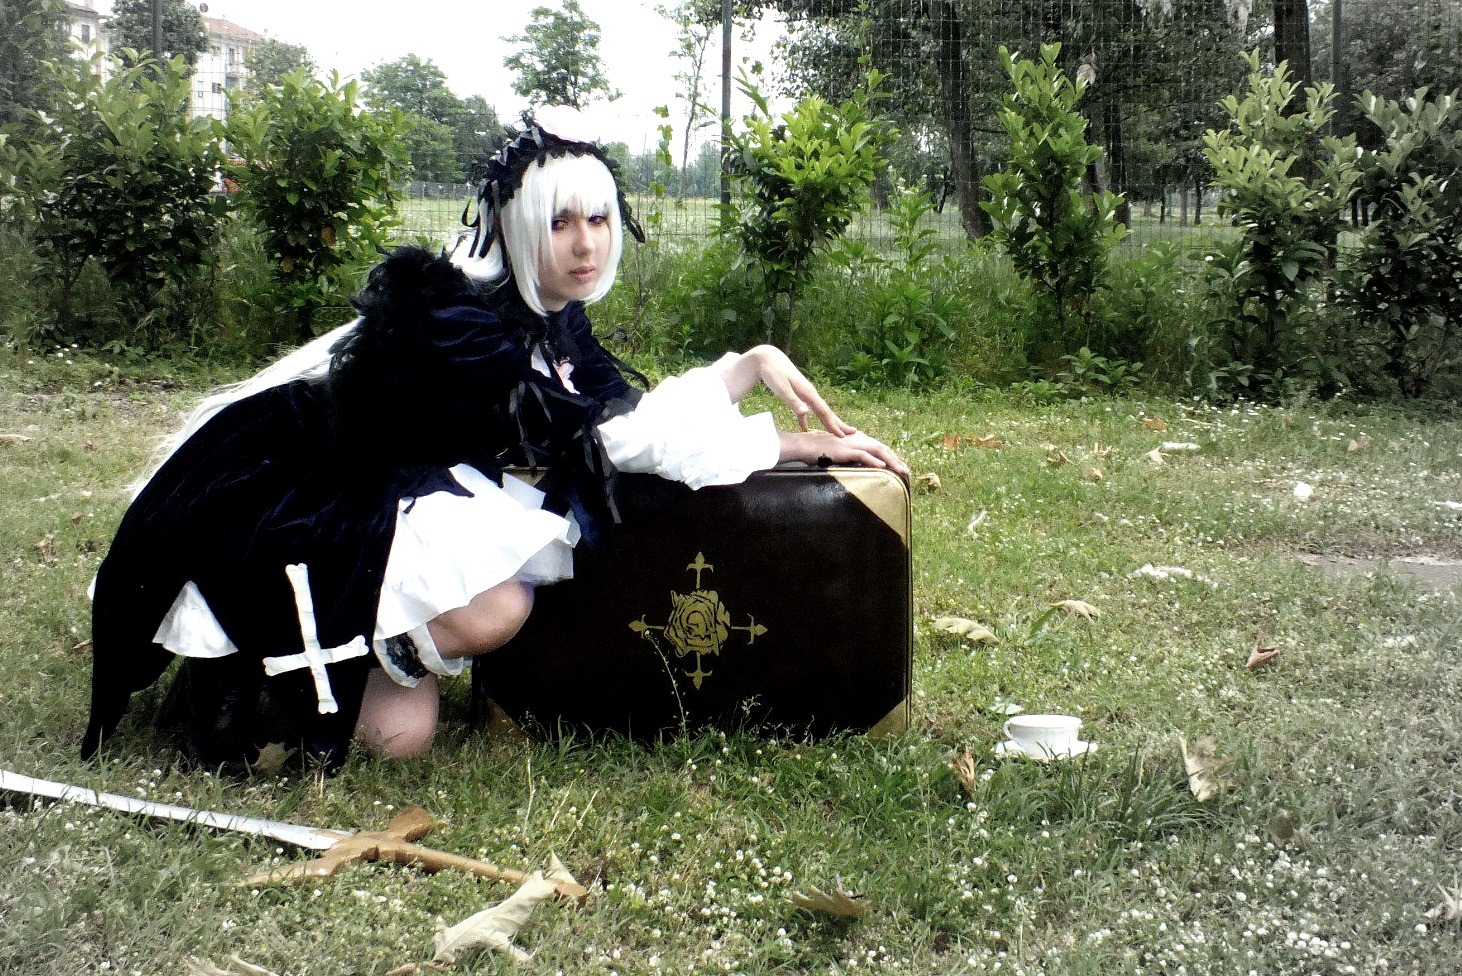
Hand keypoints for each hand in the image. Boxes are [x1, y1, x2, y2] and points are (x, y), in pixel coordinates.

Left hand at [722, 346, 855, 435]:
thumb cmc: (773, 373)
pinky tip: (806, 428)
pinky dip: (808, 419)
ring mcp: (805, 393)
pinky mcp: (798, 393)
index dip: (832, 425)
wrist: (768, 358)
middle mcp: (810, 393)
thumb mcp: (781, 388)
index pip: (823, 412)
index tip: (842, 436)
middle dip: (838, 423)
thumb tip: (806, 413)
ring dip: (829, 421)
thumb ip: (793, 401)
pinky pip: (808, 409)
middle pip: (827, 411)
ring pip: (820, 411)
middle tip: (852, 433)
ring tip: (838, 431)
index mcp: (808, 393)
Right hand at [778, 430, 909, 477]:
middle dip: (896, 459)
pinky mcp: (845, 450)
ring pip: (877, 451)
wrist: (806, 446)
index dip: (892, 456)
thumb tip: (861, 462)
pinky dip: (874, 461)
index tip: (900, 466)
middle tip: (906, 471)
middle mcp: (858, 438)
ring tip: (901, 470)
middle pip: (882, 448)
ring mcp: (852, 443)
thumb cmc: (821, 451)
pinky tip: (883, 467)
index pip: (879, 447)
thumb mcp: (840, 453)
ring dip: (891, 461)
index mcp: (858, 438)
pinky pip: (863, 455)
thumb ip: (851, 455)